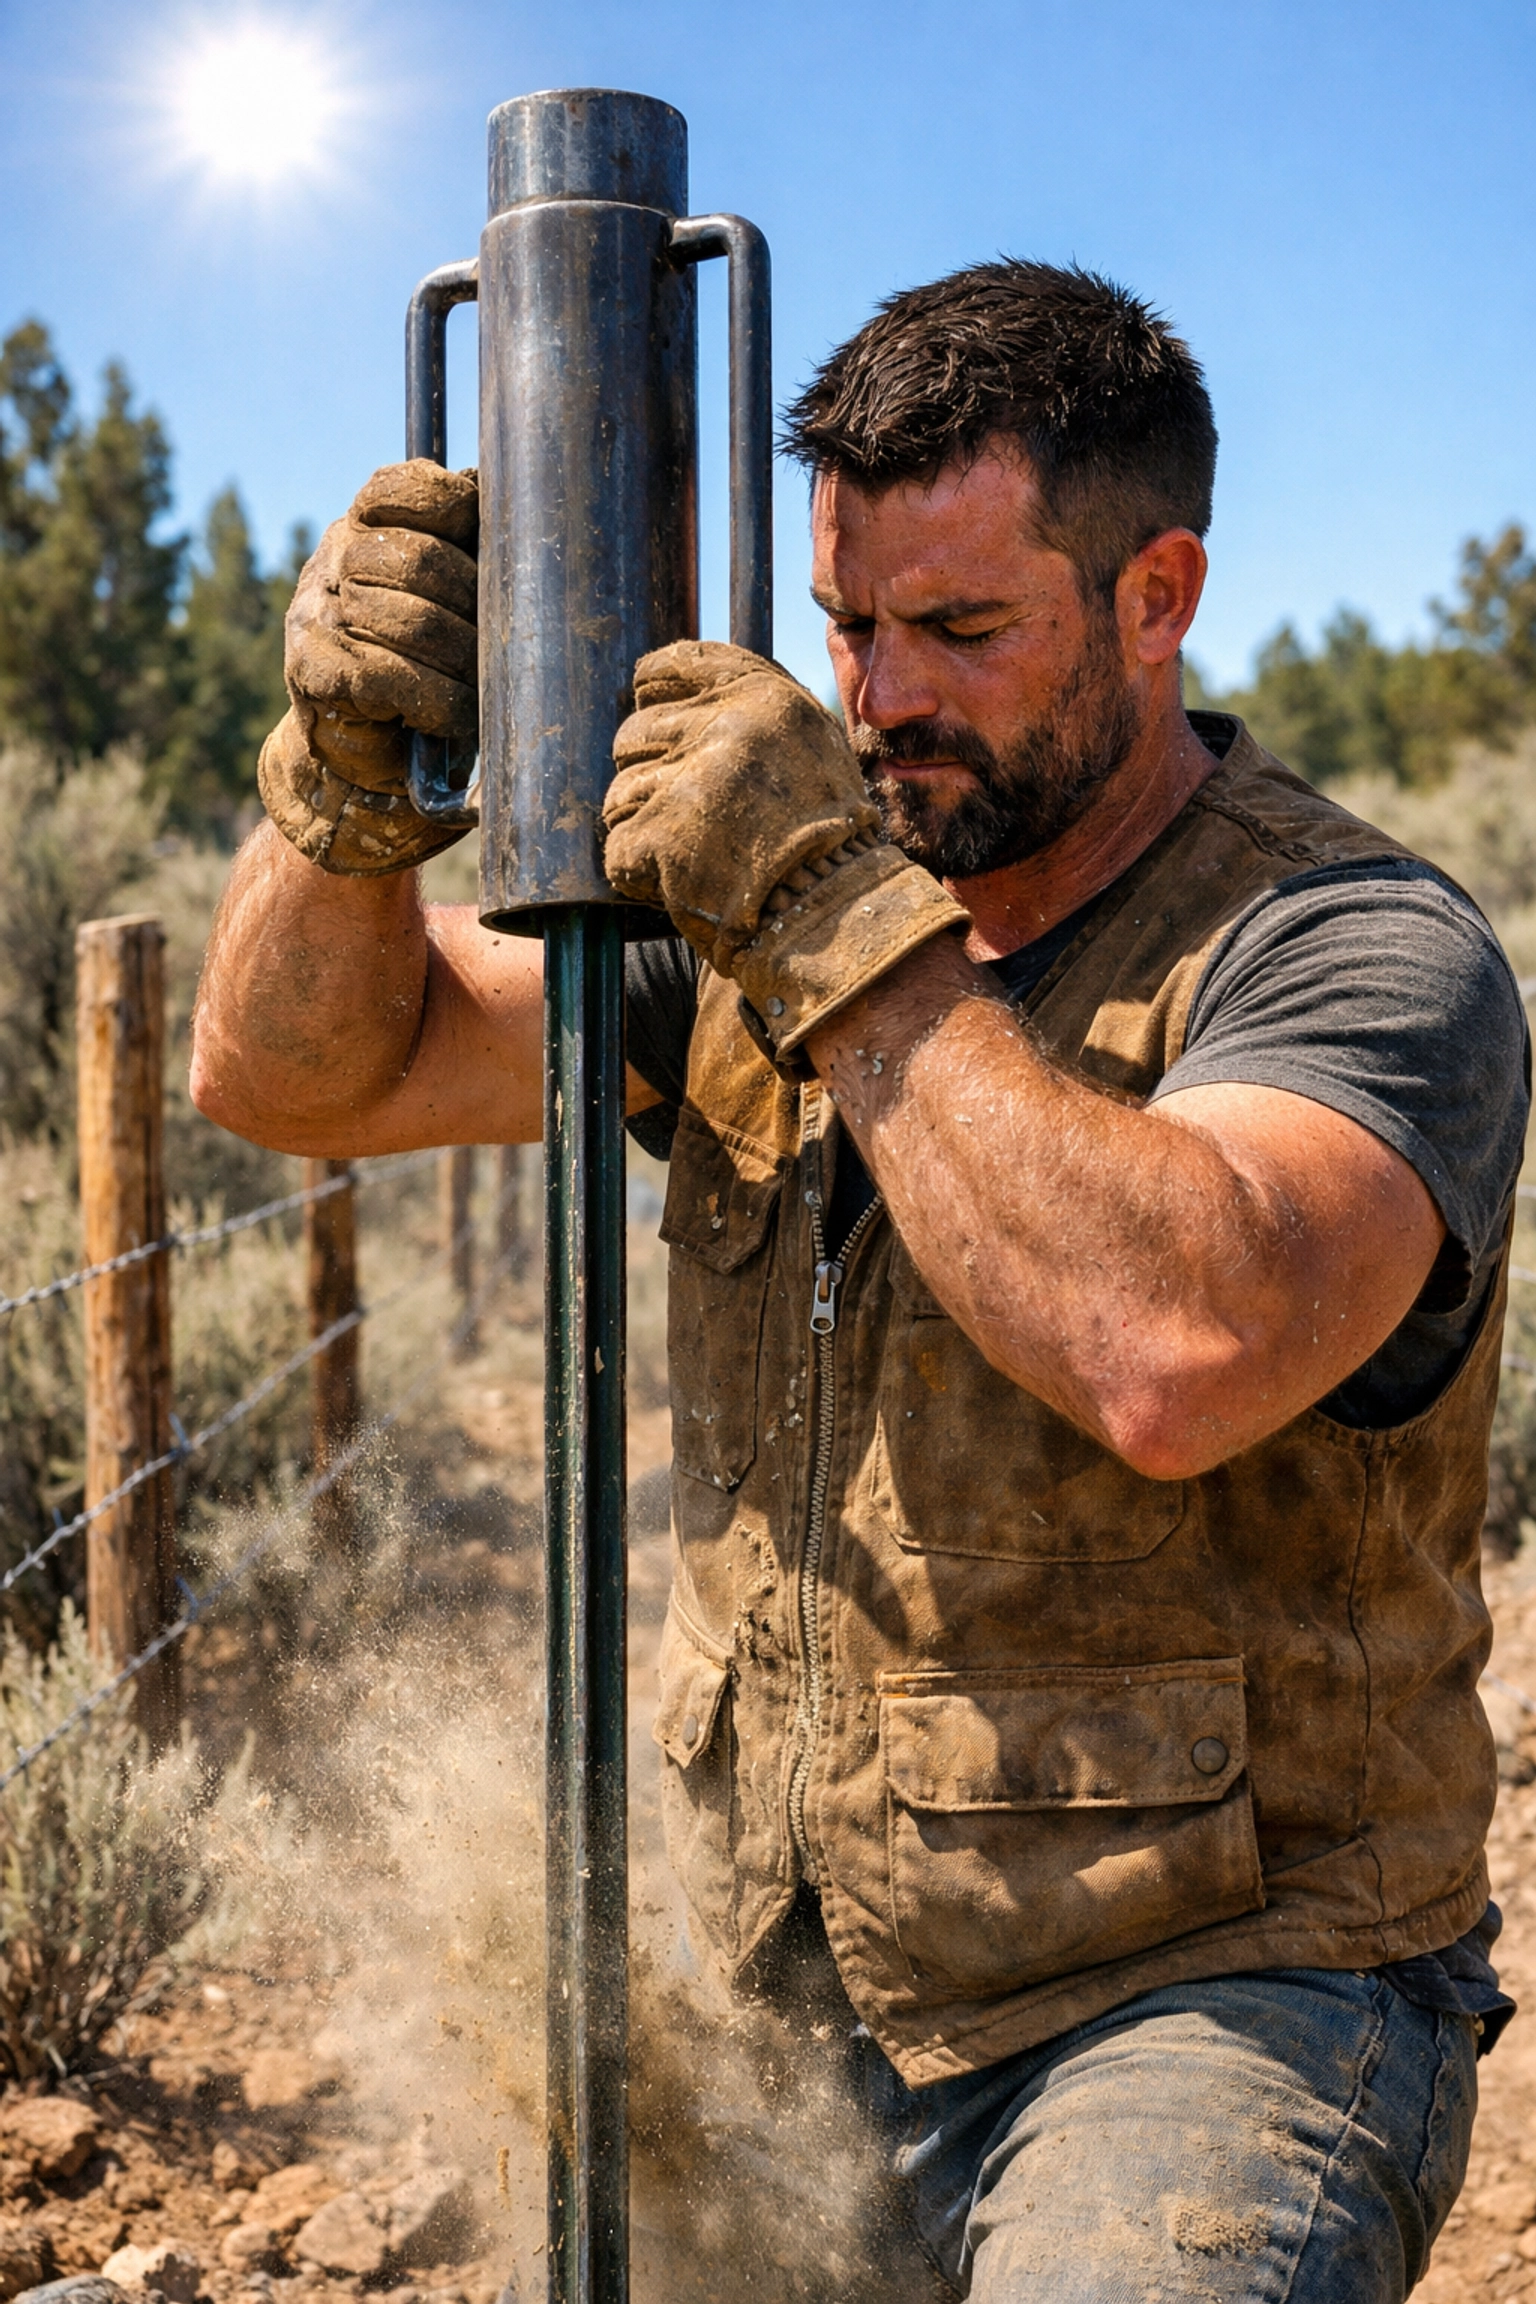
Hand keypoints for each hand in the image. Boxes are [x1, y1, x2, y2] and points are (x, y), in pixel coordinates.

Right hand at [258, 462, 477, 875]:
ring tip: (484, 687)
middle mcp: (332, 559)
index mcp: (365, 527)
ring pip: (407, 620)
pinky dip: (434, 700)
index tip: (482, 541)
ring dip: (462, 661)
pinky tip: (451, 716)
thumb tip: (541, 523)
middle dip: (473, 604)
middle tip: (502, 644)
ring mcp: (315, 613)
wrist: (368, 755)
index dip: (449, 505)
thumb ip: (475, 556)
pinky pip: (385, 675)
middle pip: (416, 559)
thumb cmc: (429, 669)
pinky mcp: (312, 669)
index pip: (398, 488)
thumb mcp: (454, 601)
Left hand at [604, 640, 880, 968]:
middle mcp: (726, 728)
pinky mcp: (663, 837)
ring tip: (693, 855)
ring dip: (644, 827)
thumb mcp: (813, 746)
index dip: (653, 692)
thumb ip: (754, 713)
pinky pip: (619, 848)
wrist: (837, 917)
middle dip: (649, 774)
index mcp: (764, 696)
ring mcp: (692, 781)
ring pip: (621, 792)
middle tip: (688, 813)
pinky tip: (682, 883)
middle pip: (635, 733)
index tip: (654, 714)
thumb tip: (684, 694)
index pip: (674, 665)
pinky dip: (640, 873)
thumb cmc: (827, 840)